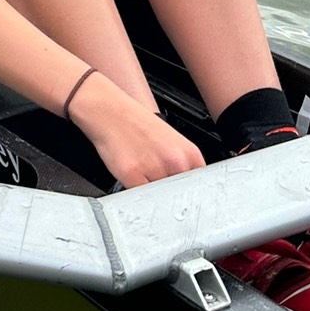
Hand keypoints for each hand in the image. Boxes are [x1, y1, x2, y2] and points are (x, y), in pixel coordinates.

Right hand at [69, 72, 205, 186]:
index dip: (189, 193)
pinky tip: (130, 177)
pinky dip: (134, 194)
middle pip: (180, 196)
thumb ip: (182, 165)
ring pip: (158, 199)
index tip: (182, 194)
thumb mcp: (171, 141)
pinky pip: (138, 197)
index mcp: (189, 153)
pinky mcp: (132, 174)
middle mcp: (175, 161)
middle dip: (169, 195)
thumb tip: (188, 189)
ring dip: (151, 196)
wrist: (109, 111)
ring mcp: (154, 169)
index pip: (200, 187)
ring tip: (141, 174)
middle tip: (155, 181)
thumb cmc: (137, 124)